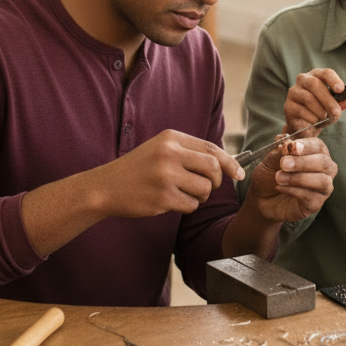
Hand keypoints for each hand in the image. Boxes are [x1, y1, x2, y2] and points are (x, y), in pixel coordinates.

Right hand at [96, 129, 244, 218]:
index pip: (211, 148)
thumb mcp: (161, 149)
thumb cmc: (139, 169)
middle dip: (216, 181)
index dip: (230, 162)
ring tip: (180, 193)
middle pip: (213, 168)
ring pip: (204, 189)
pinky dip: (186, 206)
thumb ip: (189, 152)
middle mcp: (169, 154)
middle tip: (206, 186)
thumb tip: (227, 164)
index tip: (239, 174)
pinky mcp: (162, 198)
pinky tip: (169, 201)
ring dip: (199, 196)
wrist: (106, 187)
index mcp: (171, 138)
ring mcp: (165, 176)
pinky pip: (191, 205)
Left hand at [247, 136, 336, 222]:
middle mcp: (325, 169)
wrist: (261, 197)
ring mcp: (323, 187)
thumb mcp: (271, 160)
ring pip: (322, 181)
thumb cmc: (271, 174)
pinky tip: (280, 187)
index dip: (306, 146)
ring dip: (299, 178)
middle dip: (303, 162)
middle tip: (283, 164)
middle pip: (324, 163)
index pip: (318, 146)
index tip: (292, 146)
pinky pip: (310, 196)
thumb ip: (280, 152)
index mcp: (316, 152)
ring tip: (279, 177)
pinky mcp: (316, 203)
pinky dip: (293, 190)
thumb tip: (288, 145)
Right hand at [283, 68, 345, 132]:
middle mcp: (303, 80)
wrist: (306, 127)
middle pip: (314, 84)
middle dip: (327, 99)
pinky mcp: (288, 106)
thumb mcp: (335, 106)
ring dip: (320, 110)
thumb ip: (343, 101)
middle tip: (336, 112)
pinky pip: (301, 110)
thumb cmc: (321, 111)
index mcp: (316, 76)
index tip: (341, 89)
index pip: (326, 73)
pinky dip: (312, 118)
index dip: (334, 80)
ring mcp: (293, 92)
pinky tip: (314, 121)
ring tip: (325, 118)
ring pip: (308, 98)